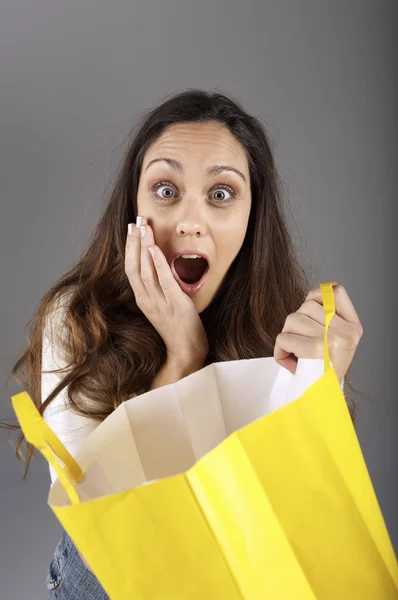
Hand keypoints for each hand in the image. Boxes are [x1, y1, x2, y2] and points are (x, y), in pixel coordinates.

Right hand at [125, 217, 208, 362]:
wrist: (186, 351)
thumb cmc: (178, 328)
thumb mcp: (163, 305)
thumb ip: (159, 288)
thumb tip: (161, 266)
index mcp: (143, 299)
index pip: (131, 268)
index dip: (130, 247)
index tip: (131, 229)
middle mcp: (146, 300)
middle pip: (134, 266)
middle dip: (134, 241)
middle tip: (136, 220)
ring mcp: (159, 303)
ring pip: (145, 270)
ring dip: (144, 246)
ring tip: (144, 226)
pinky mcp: (174, 304)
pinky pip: (163, 281)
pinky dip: (158, 263)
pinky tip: (154, 248)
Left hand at [273, 283, 362, 383]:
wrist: (321, 403)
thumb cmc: (321, 372)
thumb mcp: (335, 342)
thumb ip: (329, 316)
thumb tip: (326, 285)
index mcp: (353, 328)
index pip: (336, 292)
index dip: (317, 295)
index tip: (310, 312)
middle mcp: (347, 332)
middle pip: (306, 306)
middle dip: (295, 324)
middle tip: (300, 345)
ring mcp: (333, 340)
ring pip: (292, 319)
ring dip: (286, 337)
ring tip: (296, 355)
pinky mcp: (316, 350)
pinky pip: (284, 337)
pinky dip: (280, 350)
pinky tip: (289, 363)